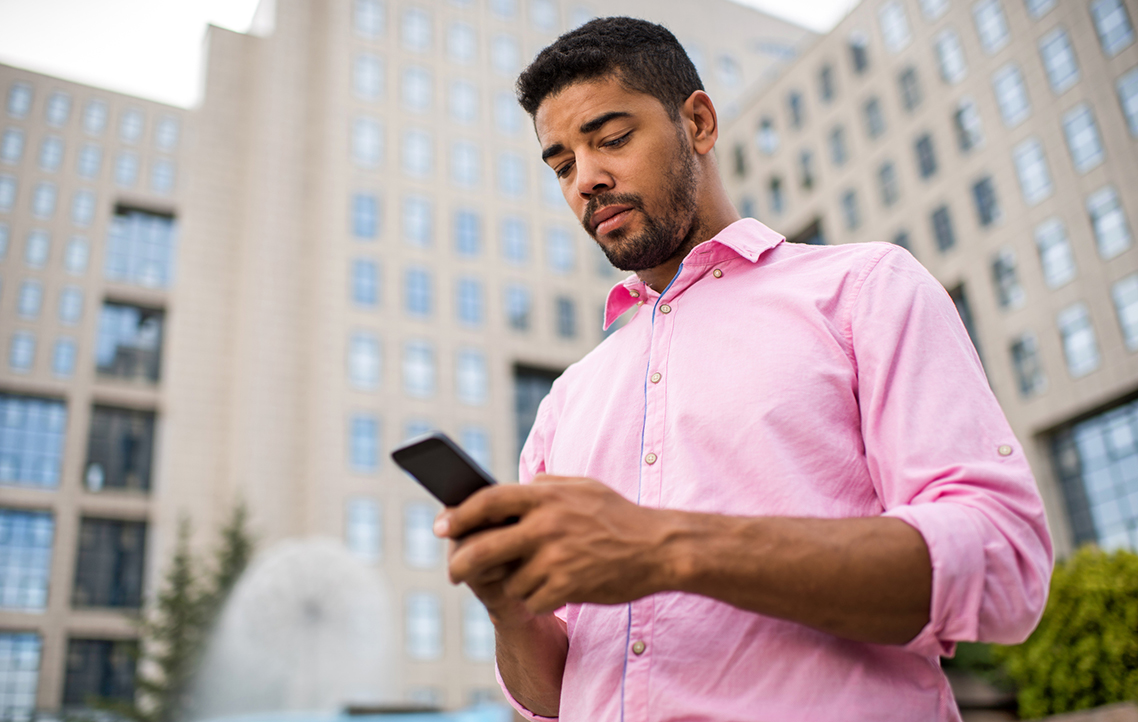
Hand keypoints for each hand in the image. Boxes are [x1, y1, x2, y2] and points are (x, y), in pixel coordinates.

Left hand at [435, 475, 674, 615]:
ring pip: (510, 582)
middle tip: (453, 572)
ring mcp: (555, 558)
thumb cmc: (618, 517)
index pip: (487, 501)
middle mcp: (545, 525)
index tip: (440, 526)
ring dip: (517, 584)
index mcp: (545, 496)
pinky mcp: (566, 587)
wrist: (659, 548)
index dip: (458, 515)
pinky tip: (559, 588)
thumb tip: (518, 486)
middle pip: (483, 549)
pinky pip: (533, 601)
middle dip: (460, 564)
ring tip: (541, 575)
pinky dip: (540, 599)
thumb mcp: (582, 487)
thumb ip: (547, 486)